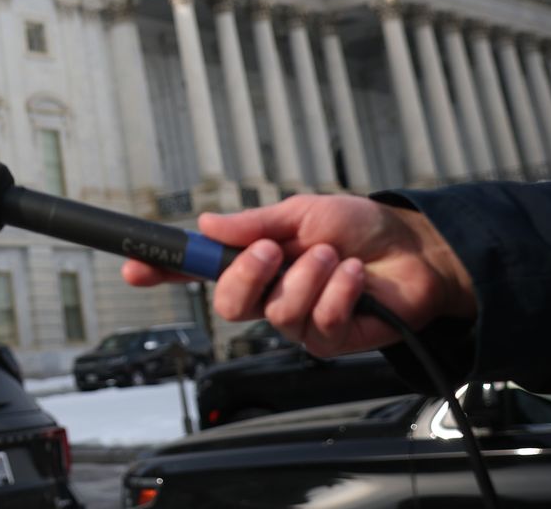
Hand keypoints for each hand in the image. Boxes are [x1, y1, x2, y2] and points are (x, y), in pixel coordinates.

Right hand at [121, 194, 475, 356]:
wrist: (416, 251)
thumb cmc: (361, 228)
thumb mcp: (303, 211)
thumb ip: (253, 223)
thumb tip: (207, 224)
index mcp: (254, 260)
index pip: (197, 270)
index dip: (162, 271)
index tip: (134, 267)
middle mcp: (269, 293)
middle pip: (227, 304)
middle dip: (247, 274)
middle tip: (273, 250)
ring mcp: (298, 320)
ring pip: (276, 312)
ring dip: (308, 276)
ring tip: (333, 256)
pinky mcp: (330, 340)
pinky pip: (318, 322)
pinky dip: (337, 291)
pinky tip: (353, 278)